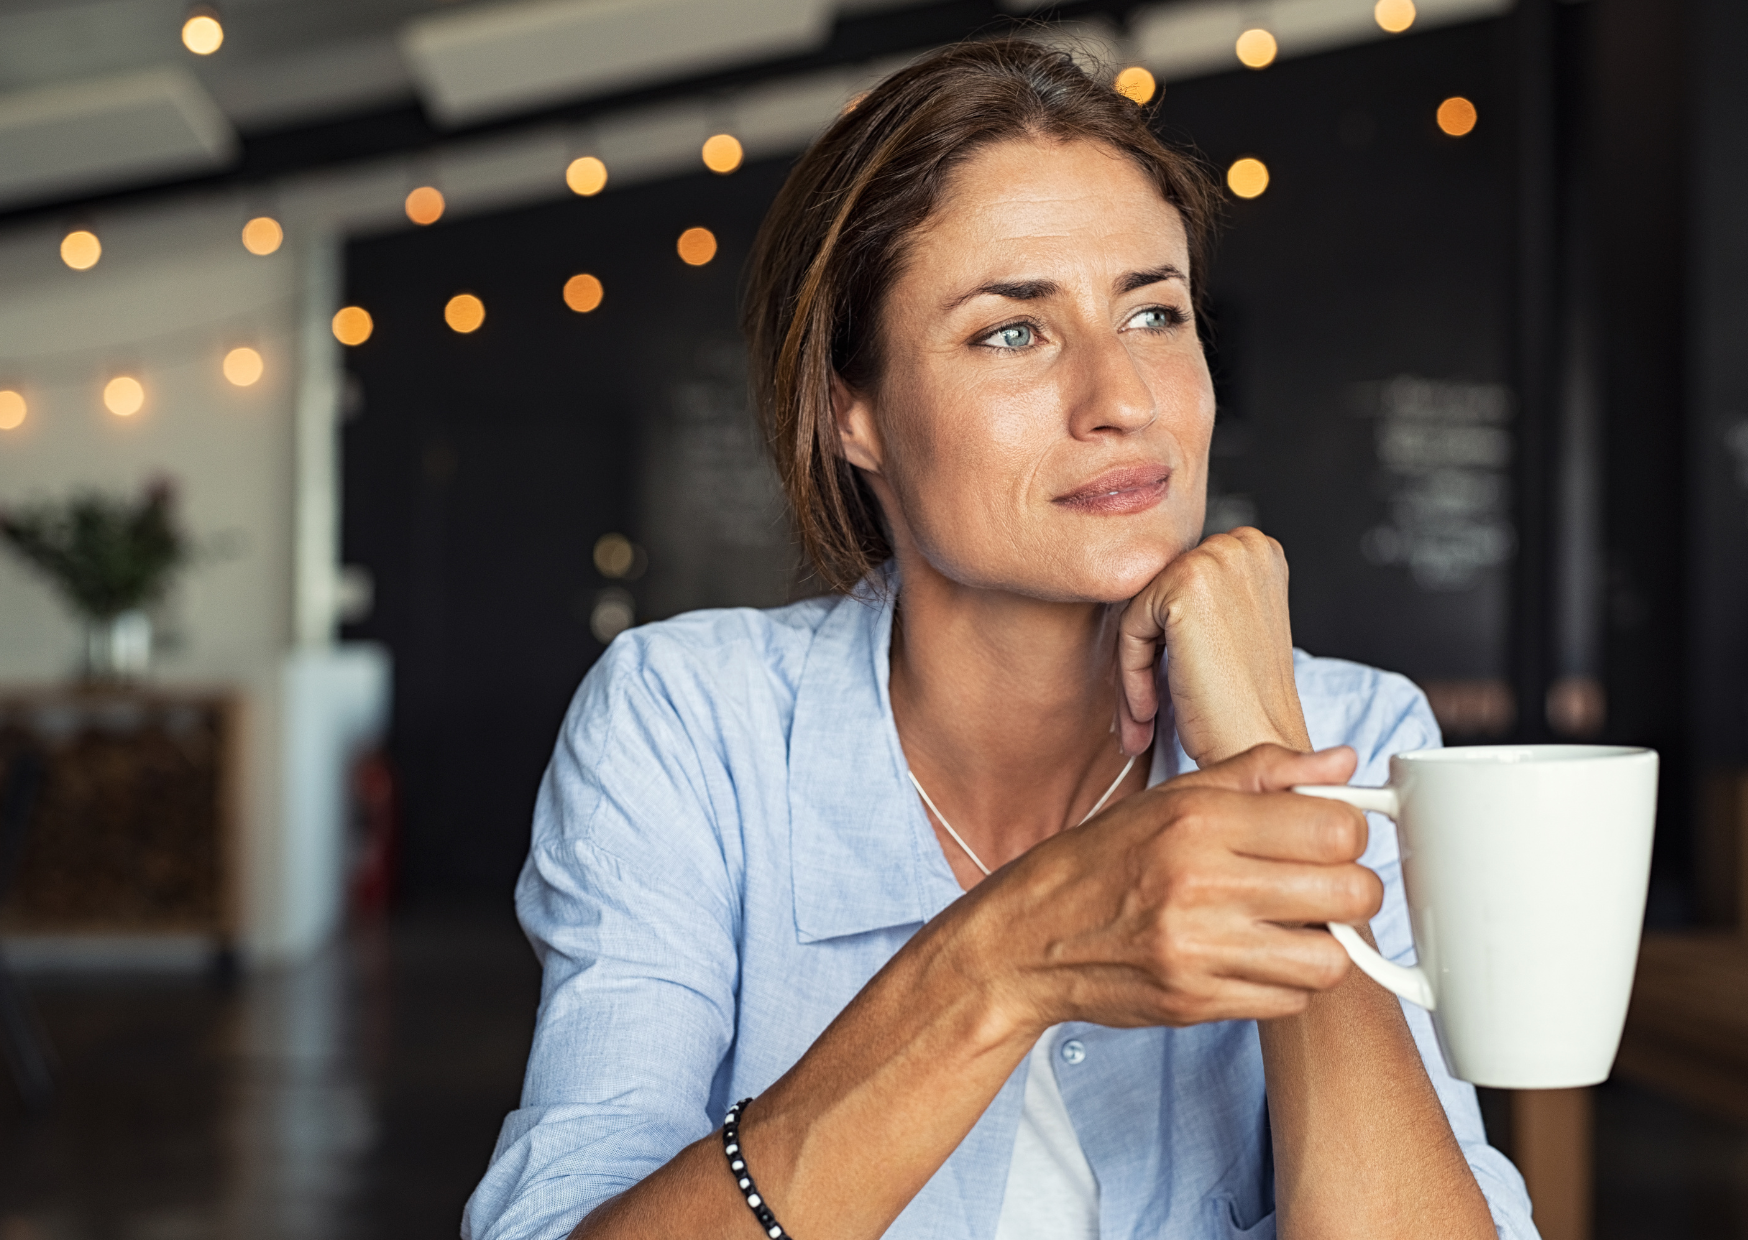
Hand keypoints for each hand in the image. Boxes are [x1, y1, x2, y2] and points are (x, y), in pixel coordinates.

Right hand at [971, 744, 1380, 1031]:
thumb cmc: (1103, 860)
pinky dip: (1285, 983)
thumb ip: (1262, 773)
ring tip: (1290, 926)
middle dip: (1350, 888)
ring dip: (1322, 943)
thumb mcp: (1173, 797)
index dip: (1348, 832)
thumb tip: (1343, 763)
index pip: (1335, 828)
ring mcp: (1198, 949)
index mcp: (1199, 819)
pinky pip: (1289, 1002)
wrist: (1028, 936)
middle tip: (1322, 885)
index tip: (1328, 837)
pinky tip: (1254, 956)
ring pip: (1331, 958)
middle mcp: (1200, 883)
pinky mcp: (1196, 1002)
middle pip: (1350, 892)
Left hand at [1115, 526, 1306, 765]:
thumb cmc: (1244, 703)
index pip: (1179, 582)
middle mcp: (1243, 544)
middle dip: (1148, 654)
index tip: (1166, 685)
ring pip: (1140, 611)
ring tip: (1145, 718)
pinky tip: (1149, 712)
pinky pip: (1130, 626)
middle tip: (1146, 711)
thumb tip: (1138, 582)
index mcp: (1258, 550)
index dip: (1167, 639)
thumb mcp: (1229, 629)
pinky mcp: (1186, 584)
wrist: (1260, 746)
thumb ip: (1199, 596)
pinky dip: (1131, 674)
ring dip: (1135, 670)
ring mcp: (1217, 559)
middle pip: (1157, 594)